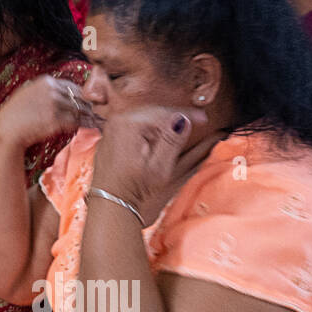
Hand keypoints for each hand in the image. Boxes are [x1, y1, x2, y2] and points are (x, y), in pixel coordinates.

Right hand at [0, 75, 91, 148]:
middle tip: (95, 113)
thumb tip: (60, 93)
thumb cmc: (13, 115)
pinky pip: (76, 121)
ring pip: (80, 109)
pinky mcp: (56, 120)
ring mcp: (54, 105)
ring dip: (90, 116)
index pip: (71, 86)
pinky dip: (85, 125)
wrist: (6, 130)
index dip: (80, 95)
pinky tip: (90, 128)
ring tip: (98, 122)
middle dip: (88, 105)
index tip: (85, 102)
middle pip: (78, 96)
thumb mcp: (27, 94)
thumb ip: (44, 91)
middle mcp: (51, 90)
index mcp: (45, 81)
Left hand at [89, 106, 213, 222]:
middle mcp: (116, 121)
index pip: (163, 112)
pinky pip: (133, 125)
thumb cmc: (134, 186)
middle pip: (152, 112)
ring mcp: (110, 128)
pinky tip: (159, 136)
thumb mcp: (160, 166)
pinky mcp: (109, 137)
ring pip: (143, 117)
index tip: (203, 119)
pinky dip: (148, 128)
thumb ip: (172, 140)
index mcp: (128, 124)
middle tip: (196, 120)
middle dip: (174, 116)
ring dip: (161, 122)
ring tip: (179, 128)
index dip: (186, 115)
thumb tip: (183, 119)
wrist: (110, 199)